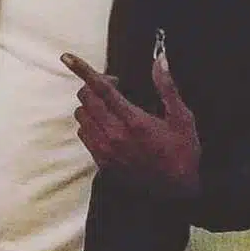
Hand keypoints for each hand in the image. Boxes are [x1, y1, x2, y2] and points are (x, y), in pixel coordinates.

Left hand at [61, 52, 200, 197]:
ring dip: (91, 106)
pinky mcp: (100, 161)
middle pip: (85, 99)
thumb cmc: (182, 153)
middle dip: (93, 87)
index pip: (102, 89)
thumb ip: (167, 87)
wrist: (175, 193)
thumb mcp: (182, 119)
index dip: (83, 70)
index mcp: (134, 121)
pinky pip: (83, 134)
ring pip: (81, 115)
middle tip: (112, 87)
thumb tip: (160, 59)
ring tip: (110, 107)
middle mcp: (115, 134)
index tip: (67, 57)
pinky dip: (90, 124)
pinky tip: (107, 125)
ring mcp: (105, 149)